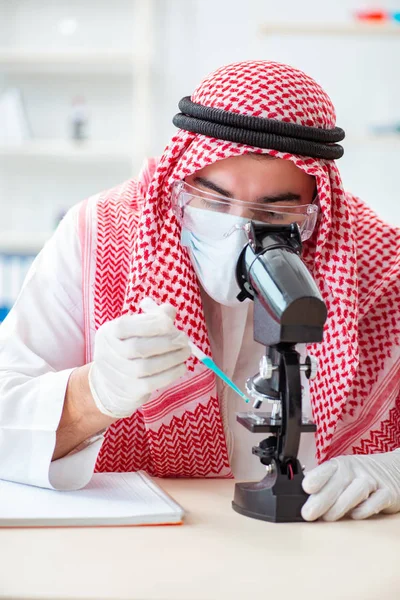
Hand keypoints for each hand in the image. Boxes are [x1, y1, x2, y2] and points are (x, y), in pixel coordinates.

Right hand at [88, 300, 190, 417]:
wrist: (112, 382)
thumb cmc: (129, 346)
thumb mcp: (135, 329)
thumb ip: (153, 317)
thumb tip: (169, 311)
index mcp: (108, 332)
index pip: (125, 326)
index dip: (149, 324)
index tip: (170, 323)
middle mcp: (107, 353)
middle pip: (137, 348)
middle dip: (165, 342)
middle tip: (184, 339)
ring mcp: (116, 375)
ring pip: (146, 367)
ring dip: (172, 358)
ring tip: (185, 352)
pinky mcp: (128, 391)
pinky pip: (152, 383)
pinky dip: (171, 374)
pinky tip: (181, 366)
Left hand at [301, 450, 399, 521]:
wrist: (395, 469)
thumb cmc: (361, 475)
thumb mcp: (342, 474)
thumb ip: (324, 484)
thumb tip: (300, 495)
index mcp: (341, 465)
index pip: (327, 469)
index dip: (316, 477)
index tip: (305, 487)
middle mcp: (356, 470)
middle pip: (338, 482)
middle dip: (321, 499)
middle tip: (308, 513)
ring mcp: (373, 480)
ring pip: (356, 490)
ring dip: (340, 505)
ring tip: (327, 518)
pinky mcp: (388, 493)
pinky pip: (377, 500)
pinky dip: (365, 509)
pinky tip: (354, 516)